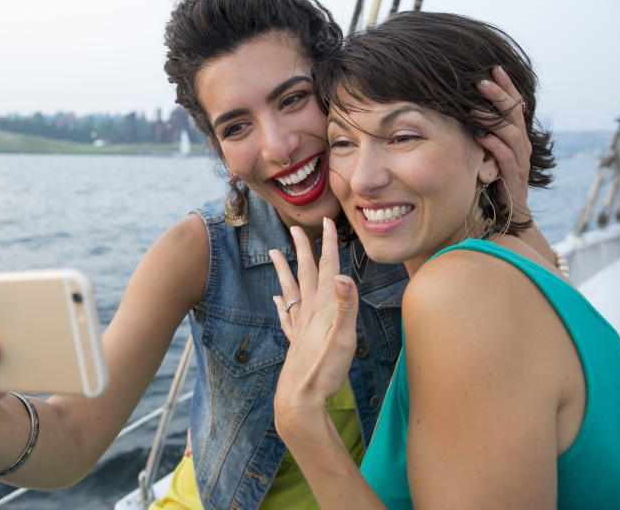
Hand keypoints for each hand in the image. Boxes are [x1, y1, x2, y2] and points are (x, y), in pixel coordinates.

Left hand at [269, 219, 359, 435]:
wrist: (299, 399)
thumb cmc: (324, 370)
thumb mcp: (343, 337)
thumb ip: (345, 305)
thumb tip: (343, 275)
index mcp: (322, 306)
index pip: (327, 267)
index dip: (329, 243)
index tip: (328, 221)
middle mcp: (308, 312)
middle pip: (305, 273)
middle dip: (303, 249)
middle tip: (295, 227)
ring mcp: (299, 326)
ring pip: (290, 290)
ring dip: (284, 270)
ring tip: (273, 253)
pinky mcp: (295, 341)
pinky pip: (287, 317)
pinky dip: (282, 305)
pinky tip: (277, 301)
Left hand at [474, 65, 531, 219]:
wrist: (510, 212)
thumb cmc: (494, 178)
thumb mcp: (487, 150)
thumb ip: (483, 131)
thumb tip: (463, 108)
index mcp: (516, 135)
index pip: (514, 105)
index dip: (506, 86)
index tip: (494, 67)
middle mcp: (521, 144)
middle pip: (513, 114)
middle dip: (499, 96)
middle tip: (481, 81)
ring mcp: (520, 160)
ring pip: (511, 133)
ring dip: (492, 119)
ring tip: (475, 107)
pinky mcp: (514, 177)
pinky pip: (507, 158)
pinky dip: (495, 146)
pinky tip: (482, 137)